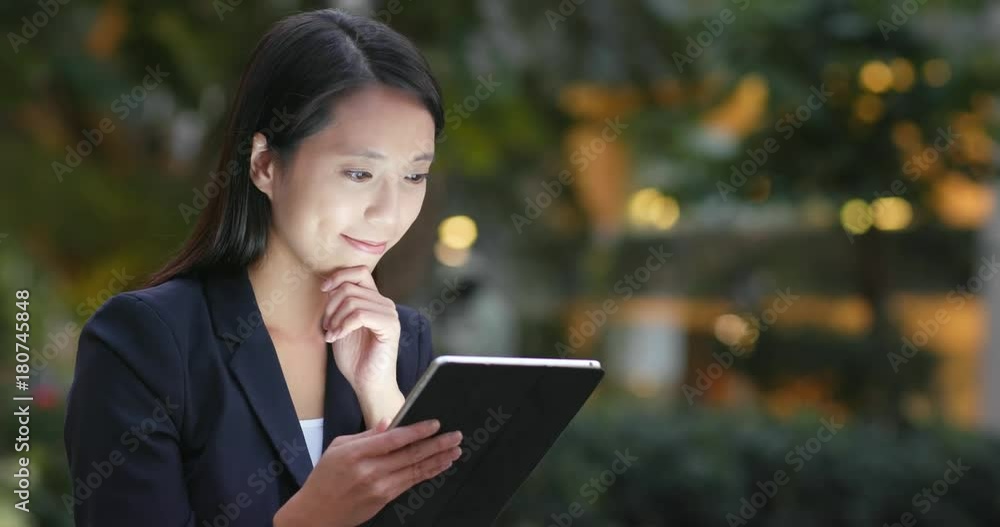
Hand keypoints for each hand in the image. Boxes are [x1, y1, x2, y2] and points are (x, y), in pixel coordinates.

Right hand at [273, 419, 462, 526]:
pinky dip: (427, 473)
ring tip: (455, 450)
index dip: (417, 431)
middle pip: (410, 455)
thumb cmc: (324, 477)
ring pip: (415, 470)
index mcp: (357, 453)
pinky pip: (411, 483)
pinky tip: (439, 465)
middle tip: (456, 436)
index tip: (435, 424)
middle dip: (436, 444)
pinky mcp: (384, 499)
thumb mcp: (338, 447)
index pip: (393, 439)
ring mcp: (379, 487)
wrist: (315, 513)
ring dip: (438, 459)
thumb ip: (366, 436)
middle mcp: (370, 471)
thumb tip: (389, 423)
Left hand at [320, 266, 404, 426]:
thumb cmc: (355, 358)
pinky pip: (360, 315)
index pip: (360, 272)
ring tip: (331, 334)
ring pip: (353, 301)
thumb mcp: (341, 324)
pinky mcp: (389, 327)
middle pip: (351, 287)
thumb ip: (340, 304)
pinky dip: (343, 326)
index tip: (323, 290)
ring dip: (334, 318)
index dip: (339, 276)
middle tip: (326, 326)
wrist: (367, 383)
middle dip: (330, 306)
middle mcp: (385, 304)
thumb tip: (329, 285)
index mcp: (376, 300)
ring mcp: (389, 314)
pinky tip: (336, 337)